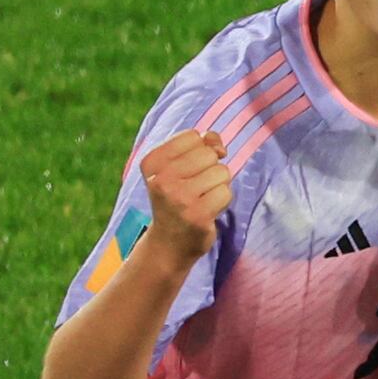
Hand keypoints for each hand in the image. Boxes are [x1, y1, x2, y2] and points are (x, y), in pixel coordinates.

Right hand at [131, 130, 236, 251]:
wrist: (169, 242)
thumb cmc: (179, 197)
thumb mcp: (180, 166)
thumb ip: (201, 144)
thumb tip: (218, 145)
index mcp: (151, 162)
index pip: (193, 136)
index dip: (201, 149)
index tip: (190, 169)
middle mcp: (160, 179)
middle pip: (209, 154)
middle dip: (211, 169)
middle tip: (195, 188)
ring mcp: (178, 197)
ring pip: (221, 172)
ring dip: (218, 185)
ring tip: (201, 199)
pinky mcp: (196, 214)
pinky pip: (226, 192)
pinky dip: (223, 201)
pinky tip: (207, 210)